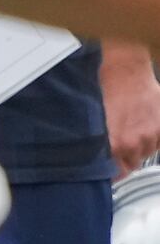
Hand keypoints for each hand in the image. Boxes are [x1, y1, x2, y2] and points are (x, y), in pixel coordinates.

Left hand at [101, 47, 159, 177]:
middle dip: (124, 156)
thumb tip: (91, 158)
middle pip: (131, 163)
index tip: (107, 171)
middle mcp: (133, 145)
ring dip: (138, 145)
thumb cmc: (103, 88)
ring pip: (146, 151)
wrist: (124, 69)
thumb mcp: (91, 120)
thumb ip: (95, 143)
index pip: (115, 174)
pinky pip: (158, 141)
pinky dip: (153, 136)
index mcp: (112, 145)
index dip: (110, 172)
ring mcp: (150, 136)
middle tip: (118, 143)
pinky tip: (142, 124)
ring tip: (129, 129)